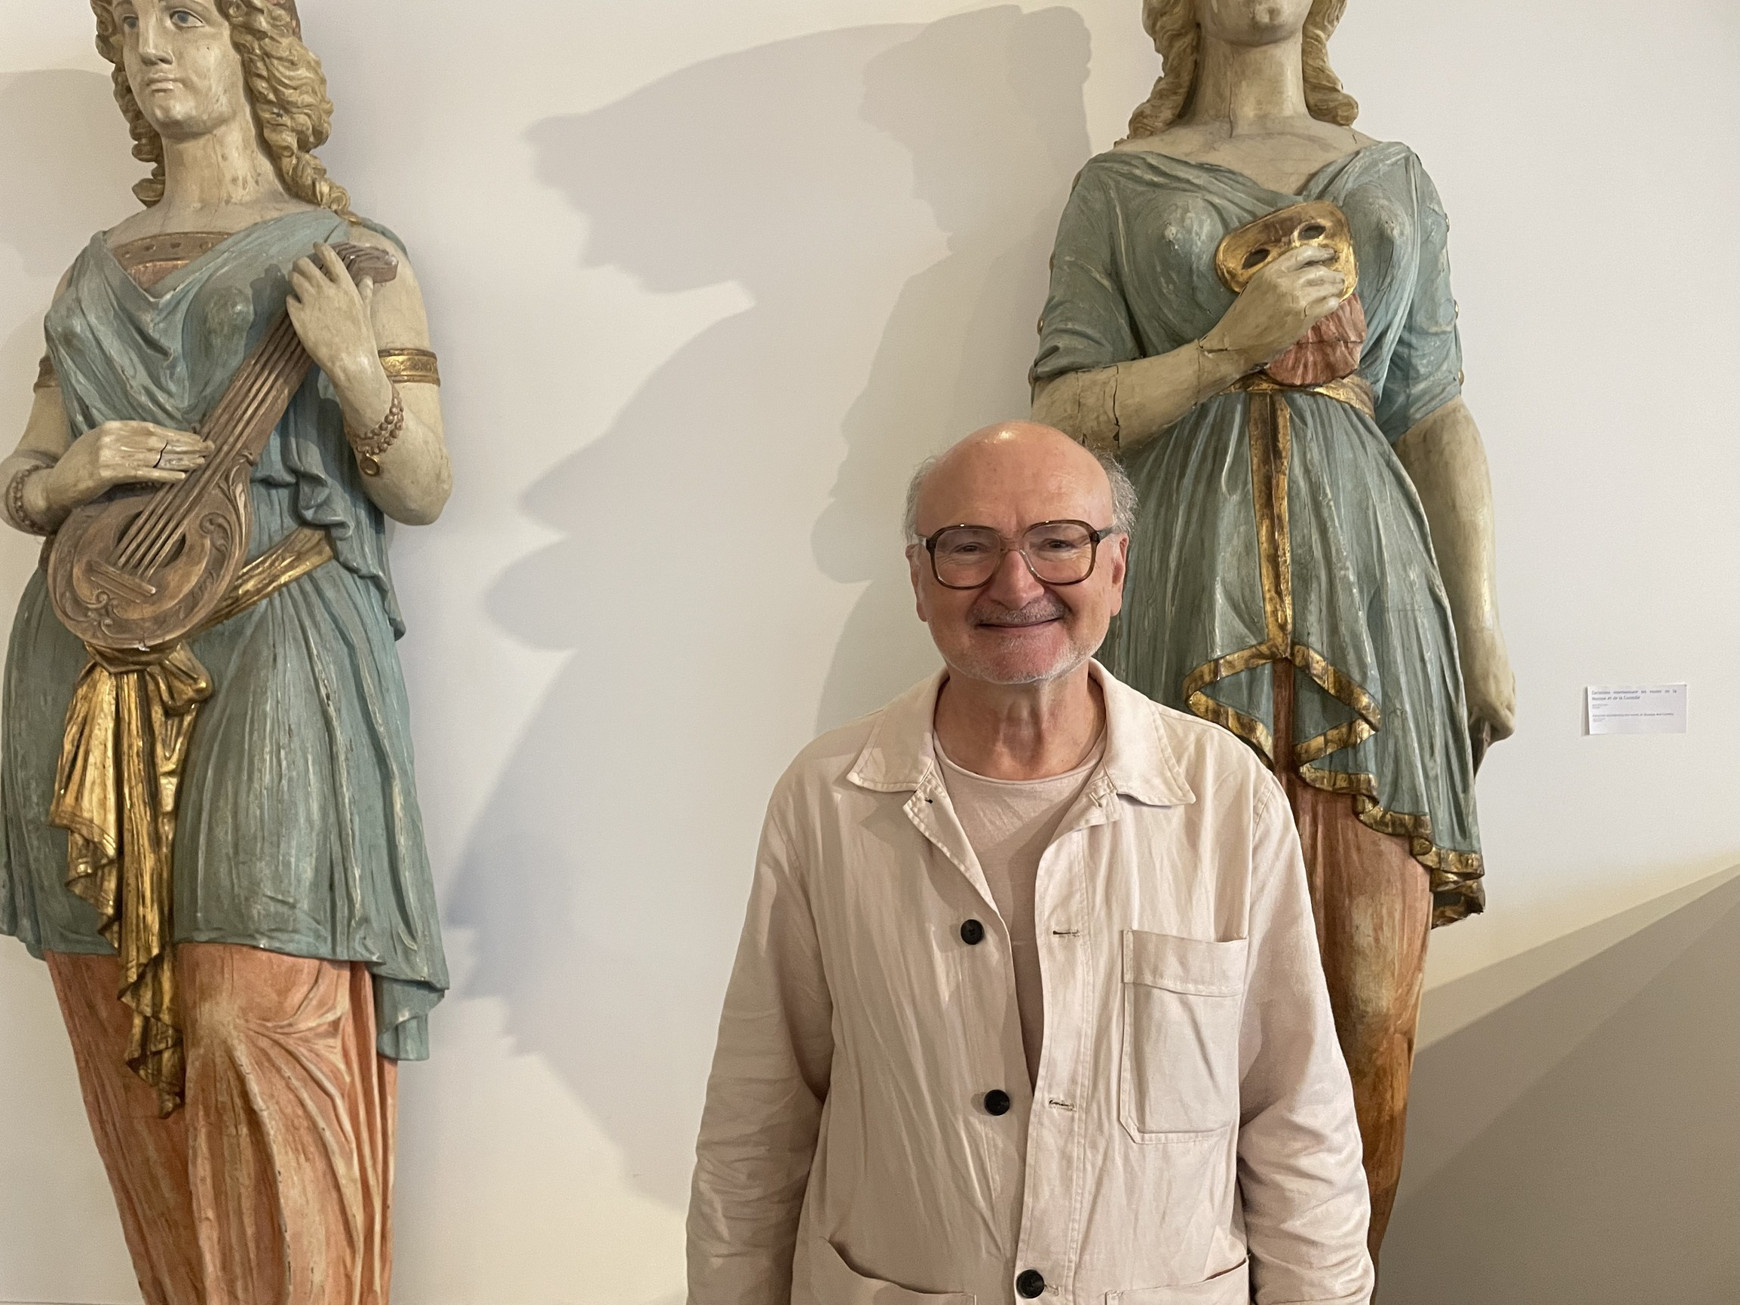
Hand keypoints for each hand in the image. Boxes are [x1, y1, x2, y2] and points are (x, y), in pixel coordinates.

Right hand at [41, 421, 211, 513]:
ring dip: (180, 461)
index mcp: (112, 427)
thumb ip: (127, 443)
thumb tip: (162, 446)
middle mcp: (110, 436)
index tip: (199, 439)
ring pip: (153, 456)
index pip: (153, 428)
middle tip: (210, 450)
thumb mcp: (103, 447)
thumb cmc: (81, 468)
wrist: (53, 486)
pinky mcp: (105, 472)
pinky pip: (141, 473)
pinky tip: (181, 477)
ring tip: (201, 463)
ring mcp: (107, 453)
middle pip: (157, 441)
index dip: (178, 434)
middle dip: (186, 446)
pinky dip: (163, 475)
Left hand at [285, 243, 378, 390]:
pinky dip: (292, 301)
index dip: (321, 248)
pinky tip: (297, 307)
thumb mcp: (365, 312)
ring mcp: (310, 302)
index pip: (331, 257)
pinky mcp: (297, 315)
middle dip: (301, 265)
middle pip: (305, 264)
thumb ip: (364, 292)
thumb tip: (366, 278)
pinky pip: (288, 299)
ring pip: (293, 278)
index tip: (316, 246)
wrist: (351, 363)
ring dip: (294, 279)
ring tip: (297, 286)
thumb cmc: (362, 339)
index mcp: (346, 287)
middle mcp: (327, 290)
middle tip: (300, 269)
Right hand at [1203, 244, 1347, 372]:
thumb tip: (1297, 277)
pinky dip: (1333, 304)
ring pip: (1326, 287)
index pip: (1302, 254)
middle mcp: (1284, 282)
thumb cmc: (1240, 320)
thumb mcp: (1254, 289)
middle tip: (1338, 278)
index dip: (1320, 252)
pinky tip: (1332, 305)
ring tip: (1338, 290)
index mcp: (1270, 272)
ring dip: (1335, 288)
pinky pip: (1328, 305)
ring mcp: (1296, 299)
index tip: (1329, 254)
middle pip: (1318, 270)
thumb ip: (1275, 279)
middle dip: (1332, 274)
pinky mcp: (1304, 317)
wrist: (1235, 345)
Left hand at [1459, 624, 1516, 761]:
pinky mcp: (1506, 668)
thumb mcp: (1458, 690)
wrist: (1476, 629)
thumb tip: (1462, 722)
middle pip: (1508, 716)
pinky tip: (1478, 682)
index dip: (1496, 736)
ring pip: (1507, 700)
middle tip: (1477, 720)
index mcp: (1493, 704)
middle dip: (1495, 721)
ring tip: (1474, 700)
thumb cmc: (1463, 658)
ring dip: (1495, 704)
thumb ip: (1463, 709)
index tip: (1483, 737)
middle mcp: (1505, 694)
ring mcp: (1508, 680)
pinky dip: (1496, 689)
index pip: (1507, 729)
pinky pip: (1505, 685)